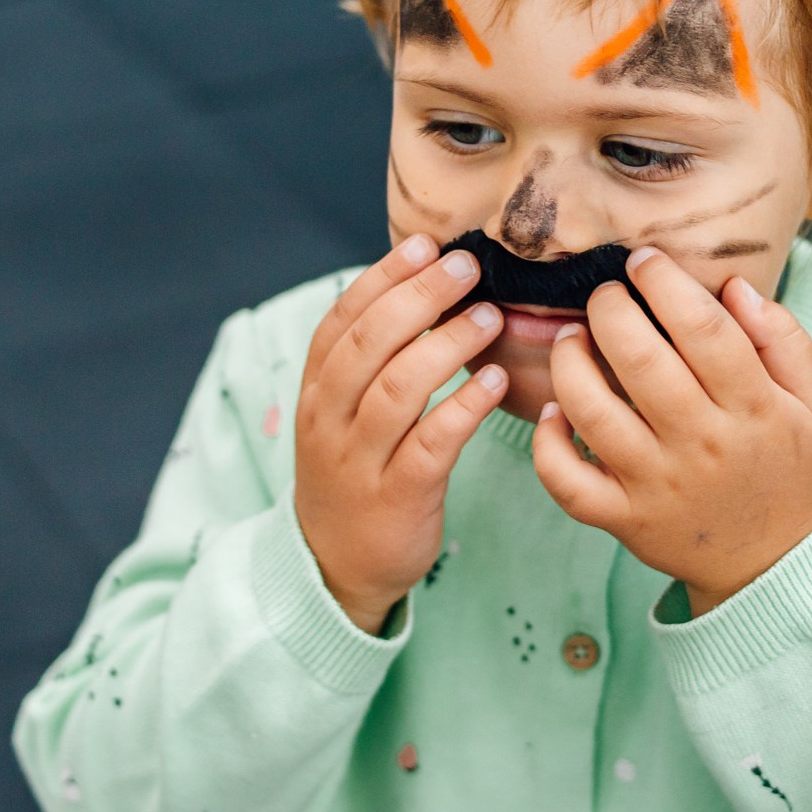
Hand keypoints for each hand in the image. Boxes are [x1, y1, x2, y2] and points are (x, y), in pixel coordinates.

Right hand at [294, 234, 507, 631]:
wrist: (334, 567)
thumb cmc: (355, 473)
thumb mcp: (343, 415)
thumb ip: (374, 360)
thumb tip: (423, 288)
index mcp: (317, 390)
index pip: (342, 319)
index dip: (383, 277)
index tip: (425, 244)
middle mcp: (329, 419)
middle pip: (369, 343)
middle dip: (419, 297)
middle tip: (467, 268)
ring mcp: (359, 459)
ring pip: (398, 388)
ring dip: (447, 346)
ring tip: (490, 318)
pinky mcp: (396, 496)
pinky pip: (431, 443)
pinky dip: (464, 407)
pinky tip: (495, 382)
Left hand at [531, 248, 811, 613]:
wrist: (771, 560)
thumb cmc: (785, 465)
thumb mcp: (811, 401)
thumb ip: (783, 338)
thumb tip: (733, 287)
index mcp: (753, 408)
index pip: (703, 329)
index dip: (664, 283)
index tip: (644, 261)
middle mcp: (702, 445)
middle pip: (641, 362)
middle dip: (610, 310)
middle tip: (605, 296)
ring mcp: (657, 485)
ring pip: (592, 413)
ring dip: (569, 362)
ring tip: (572, 339)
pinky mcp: (623, 518)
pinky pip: (566, 481)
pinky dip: (547, 443)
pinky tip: (554, 412)